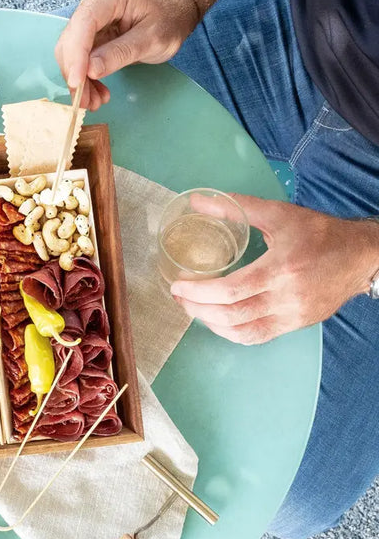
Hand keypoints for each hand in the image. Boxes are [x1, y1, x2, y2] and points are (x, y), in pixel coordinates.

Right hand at [55, 0, 198, 108]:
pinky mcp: (89, 31)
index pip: (84, 21)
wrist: (174, 11)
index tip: (76, 82)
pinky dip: (85, 77)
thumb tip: (90, 71)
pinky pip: (79, 57)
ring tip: (95, 101)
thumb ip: (121, 53)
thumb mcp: (152, 39)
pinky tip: (97, 91)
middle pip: (72, 39)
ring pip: (71, 51)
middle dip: (76, 73)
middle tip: (87, 102)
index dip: (76, 54)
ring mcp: (90, 15)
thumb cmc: (169, 19)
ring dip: (79, 80)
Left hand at [171, 196, 378, 343]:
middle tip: (180, 298)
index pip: (232, 289)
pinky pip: (257, 337)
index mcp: (281, 268)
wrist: (361, 256)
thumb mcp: (278, 214)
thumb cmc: (319, 233)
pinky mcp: (296, 325)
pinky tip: (218, 321)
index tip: (177, 286)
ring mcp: (293, 316)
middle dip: (198, 310)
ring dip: (212, 324)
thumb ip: (236, 207)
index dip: (199, 292)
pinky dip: (232, 333)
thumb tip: (197, 200)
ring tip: (194, 309)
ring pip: (243, 332)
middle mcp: (287, 297)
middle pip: (233, 315)